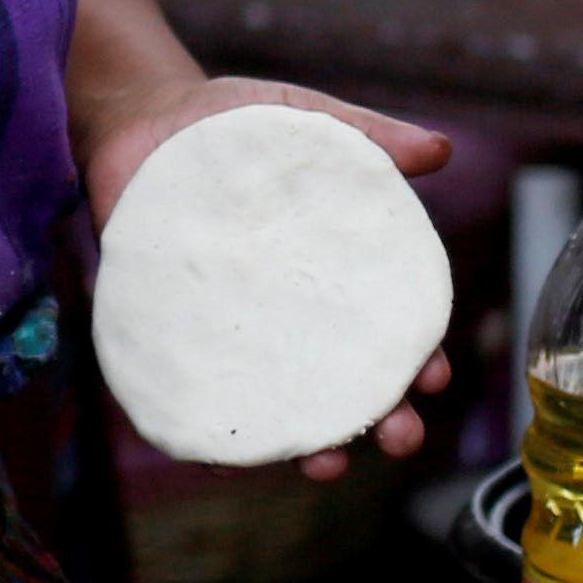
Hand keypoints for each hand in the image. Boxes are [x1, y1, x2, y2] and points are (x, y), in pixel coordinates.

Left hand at [77, 73, 460, 467]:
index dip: (419, 357)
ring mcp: (235, 329)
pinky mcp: (174, 333)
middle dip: (382, 419)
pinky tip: (224, 457)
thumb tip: (440, 149)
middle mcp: (292, 311)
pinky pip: (197, 394)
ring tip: (325, 464)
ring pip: (281, 405)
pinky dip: (212, 434)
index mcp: (336, 269)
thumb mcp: (307, 119)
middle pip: (347, 382)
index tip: (434, 376)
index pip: (391, 326)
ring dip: (308, 445)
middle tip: (401, 439)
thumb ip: (369, 135)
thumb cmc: (238, 122)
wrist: (142, 118)